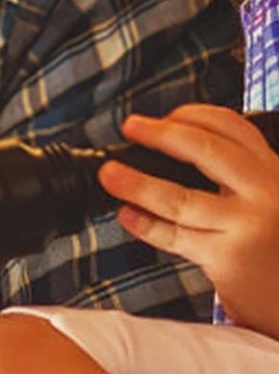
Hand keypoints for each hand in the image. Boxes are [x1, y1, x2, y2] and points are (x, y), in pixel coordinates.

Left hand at [99, 103, 278, 337]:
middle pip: (204, 149)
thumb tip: (166, 141)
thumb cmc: (273, 247)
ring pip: (180, 197)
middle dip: (159, 134)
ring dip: (136, 183)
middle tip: (130, 127)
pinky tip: (128, 214)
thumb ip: (234, 172)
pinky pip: (175, 235)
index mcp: (273, 170)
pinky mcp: (231, 258)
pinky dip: (146, 224)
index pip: (231, 126)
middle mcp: (266, 192)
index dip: (191, 115)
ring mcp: (250, 225)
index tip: (163, 117)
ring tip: (110, 175)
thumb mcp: (267, 197)